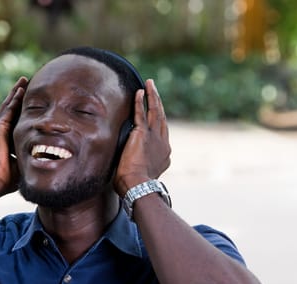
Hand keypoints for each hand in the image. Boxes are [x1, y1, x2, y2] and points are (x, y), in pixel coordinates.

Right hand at [0, 77, 27, 194]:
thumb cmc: (7, 178)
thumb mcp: (22, 164)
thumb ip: (30, 157)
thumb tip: (46, 159)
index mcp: (3, 140)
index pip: (13, 121)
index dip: (20, 110)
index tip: (29, 102)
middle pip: (9, 109)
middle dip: (17, 96)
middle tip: (25, 84)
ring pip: (8, 105)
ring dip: (16, 93)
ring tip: (23, 81)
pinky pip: (8, 110)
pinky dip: (14, 99)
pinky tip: (20, 90)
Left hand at [114, 79, 170, 196]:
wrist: (137, 186)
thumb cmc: (136, 186)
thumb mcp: (143, 175)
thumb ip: (141, 166)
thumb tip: (131, 168)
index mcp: (164, 154)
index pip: (162, 133)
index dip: (159, 121)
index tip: (156, 112)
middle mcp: (163, 143)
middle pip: (161, 118)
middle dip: (158, 103)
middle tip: (155, 91)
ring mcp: (154, 137)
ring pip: (155, 111)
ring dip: (153, 96)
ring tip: (150, 84)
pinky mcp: (142, 134)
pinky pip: (141, 113)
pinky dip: (140, 101)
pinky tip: (140, 91)